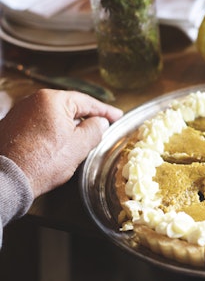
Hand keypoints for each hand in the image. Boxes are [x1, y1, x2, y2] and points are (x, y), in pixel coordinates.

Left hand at [0, 89, 122, 197]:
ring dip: (69, 125)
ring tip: (83, 137)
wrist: (8, 180)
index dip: (105, 111)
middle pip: (69, 106)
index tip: (117, 116)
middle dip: (87, 117)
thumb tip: (100, 122)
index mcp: (52, 100)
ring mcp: (20, 112)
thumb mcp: (80, 145)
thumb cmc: (43, 162)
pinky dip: (53, 130)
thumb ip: (95, 129)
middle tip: (103, 125)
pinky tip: (60, 143)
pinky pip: (40, 123)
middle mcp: (33, 100)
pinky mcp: (12, 126)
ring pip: (54, 115)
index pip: (87, 102)